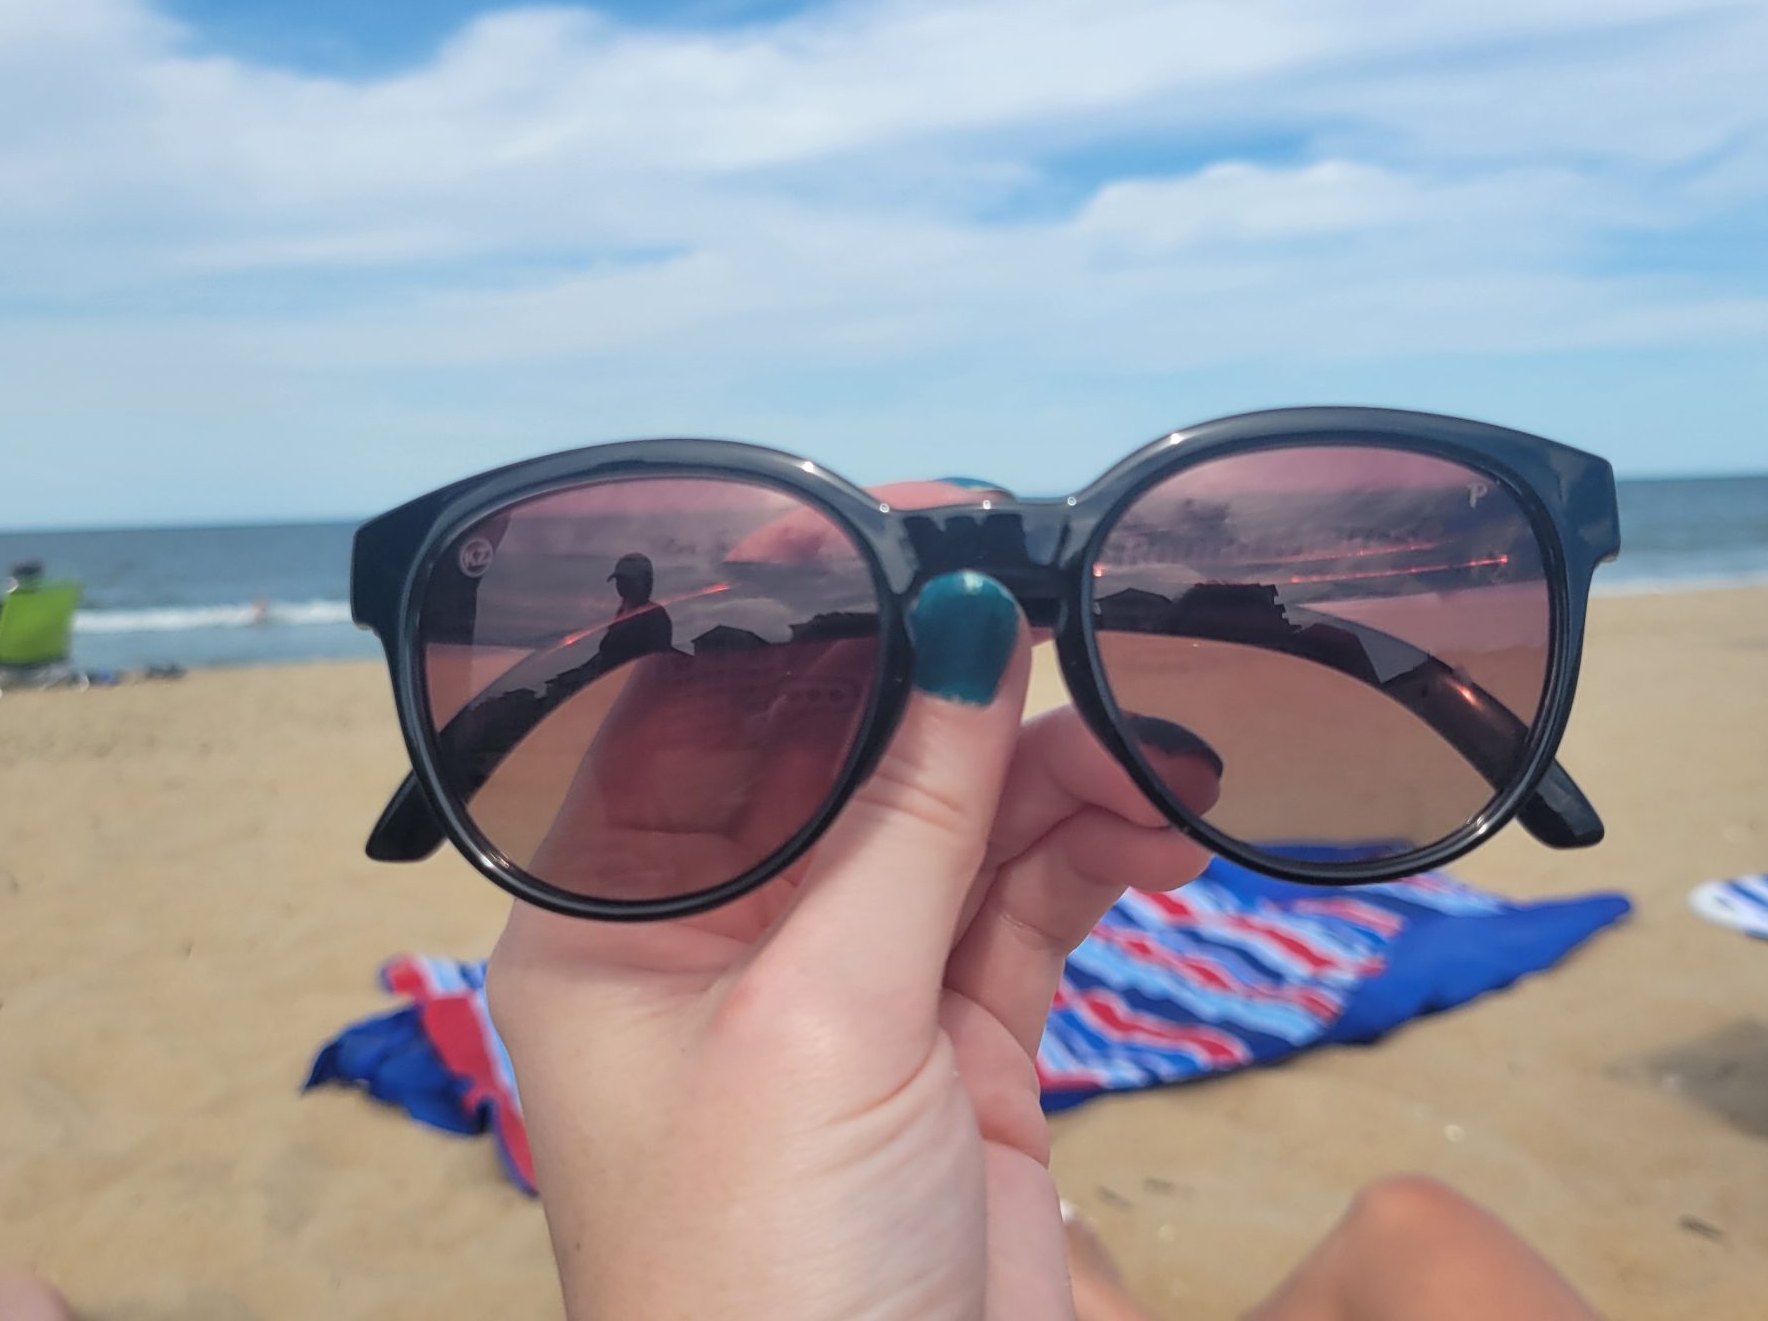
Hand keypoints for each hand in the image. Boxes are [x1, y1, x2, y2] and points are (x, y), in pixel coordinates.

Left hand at [487, 487, 1219, 1320]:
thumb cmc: (764, 1298)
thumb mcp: (827, 1024)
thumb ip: (906, 817)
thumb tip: (961, 621)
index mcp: (606, 926)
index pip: (702, 712)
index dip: (816, 615)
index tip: (933, 525)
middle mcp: (713, 948)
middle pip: (848, 760)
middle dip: (962, 697)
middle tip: (1080, 621)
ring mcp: (841, 1001)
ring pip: (954, 830)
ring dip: (1056, 779)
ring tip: (1158, 754)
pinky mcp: (951, 1057)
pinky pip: (1022, 913)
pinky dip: (1095, 861)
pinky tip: (1161, 829)